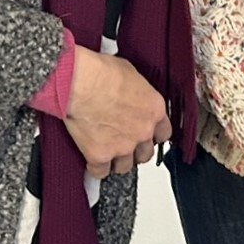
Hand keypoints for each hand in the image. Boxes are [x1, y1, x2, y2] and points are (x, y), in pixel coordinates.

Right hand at [64, 47, 172, 176]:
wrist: (79, 82)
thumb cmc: (100, 72)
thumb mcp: (129, 72)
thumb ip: (136, 91)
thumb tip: (130, 90)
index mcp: (153, 110)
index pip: (164, 133)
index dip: (152, 134)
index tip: (146, 134)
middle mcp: (142, 131)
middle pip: (145, 153)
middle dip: (135, 150)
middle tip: (123, 142)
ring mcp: (123, 147)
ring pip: (125, 166)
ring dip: (117, 160)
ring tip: (107, 152)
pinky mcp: (100, 156)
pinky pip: (100, 172)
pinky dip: (96, 168)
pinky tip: (92, 161)